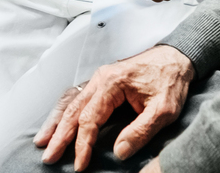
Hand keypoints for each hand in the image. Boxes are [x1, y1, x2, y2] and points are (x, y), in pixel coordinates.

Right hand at [38, 45, 192, 170]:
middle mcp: (100, 79)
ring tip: (42, 140)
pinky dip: (64, 111)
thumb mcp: (163, 110)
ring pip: (70, 101)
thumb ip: (141, 131)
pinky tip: (56, 121)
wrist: (176, 56)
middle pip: (73, 110)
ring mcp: (99, 79)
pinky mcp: (102, 83)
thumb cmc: (170, 80)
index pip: (90, 119)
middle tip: (49, 156)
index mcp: (112, 84)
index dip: (83, 144)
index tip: (79, 164)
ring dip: (55, 122)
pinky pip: (76, 97)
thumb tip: (119, 151)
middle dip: (59, 135)